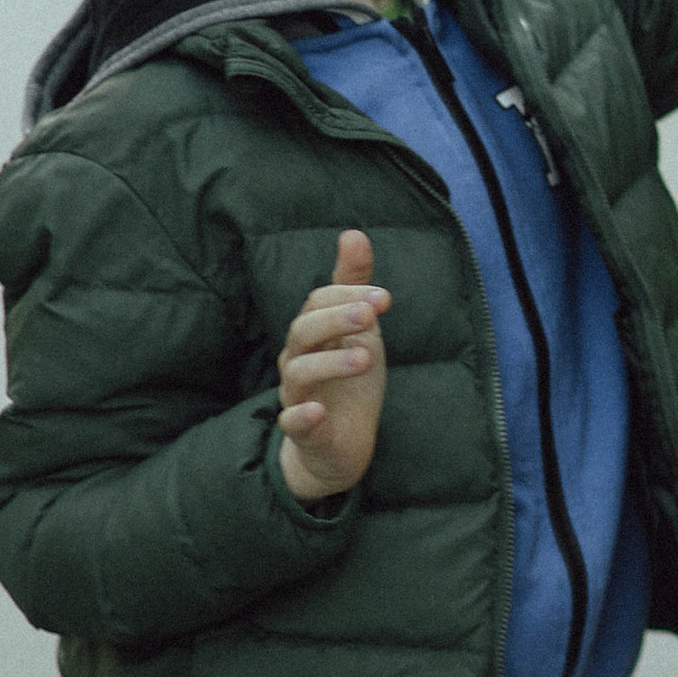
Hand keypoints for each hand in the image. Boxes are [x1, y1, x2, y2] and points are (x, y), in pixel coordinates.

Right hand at [277, 230, 388, 503]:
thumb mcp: (358, 329)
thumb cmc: (347, 379)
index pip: (319, 303)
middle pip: (303, 331)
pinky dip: (301, 417)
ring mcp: (298, 396)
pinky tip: (317, 411)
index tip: (385, 298)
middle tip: (373, 315)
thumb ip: (353, 285)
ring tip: (366, 358)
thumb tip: (353, 233)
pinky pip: (292, 423)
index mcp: (313, 334)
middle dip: (336, 319)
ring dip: (331, 362)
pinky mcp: (303, 431)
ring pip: (299, 373)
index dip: (348, 296)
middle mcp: (298, 360)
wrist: (340, 443)